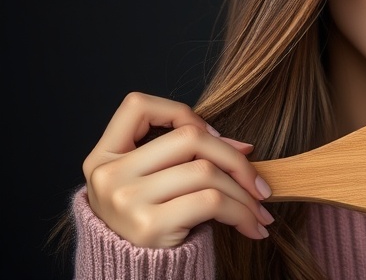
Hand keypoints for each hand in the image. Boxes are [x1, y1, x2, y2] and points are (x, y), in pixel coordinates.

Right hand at [82, 92, 274, 247]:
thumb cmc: (154, 221)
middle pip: (188, 137)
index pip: (137, 106)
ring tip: (259, 208)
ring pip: (206, 170)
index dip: (182, 113)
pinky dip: (242, 212)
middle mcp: (108, 175)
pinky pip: (212, 201)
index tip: (213, 137)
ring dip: (245, 191)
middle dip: (234, 157)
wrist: (136, 276)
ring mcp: (125, 199)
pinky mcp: (149, 225)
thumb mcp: (152, 182)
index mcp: (103, 156)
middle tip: (257, 182)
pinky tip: (252, 226)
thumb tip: (244, 146)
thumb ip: (183, 156)